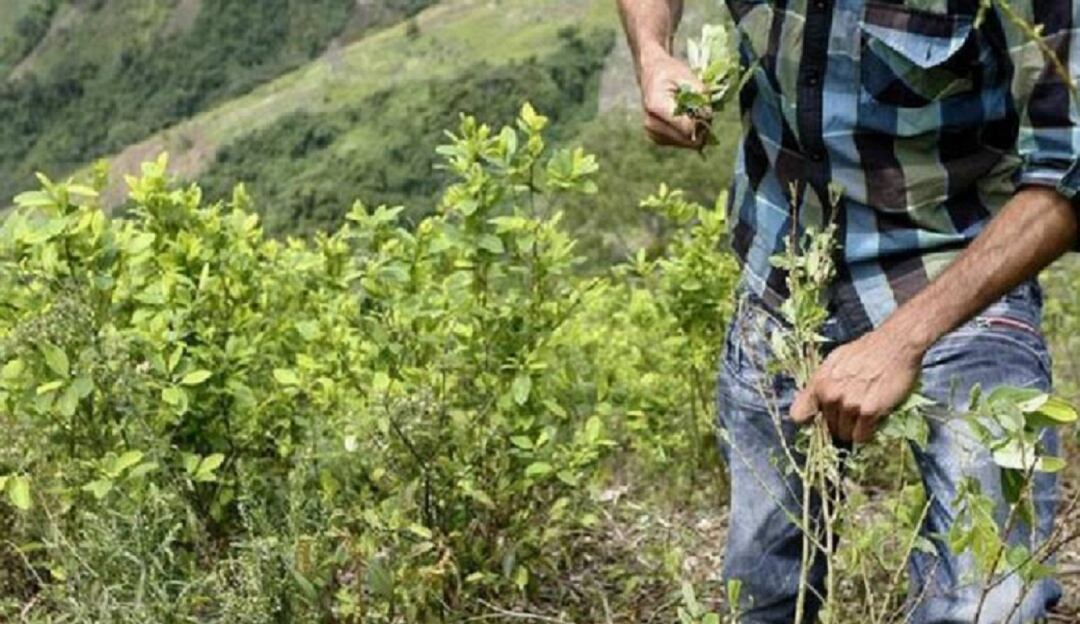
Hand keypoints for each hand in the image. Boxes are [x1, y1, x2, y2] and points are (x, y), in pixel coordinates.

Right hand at [638, 49, 705, 148]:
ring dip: (696, 131)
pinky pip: (681, 142)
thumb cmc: (669, 71)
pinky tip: (685, 117)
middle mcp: (651, 124)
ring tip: (693, 112)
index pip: (687, 128)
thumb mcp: (687, 75)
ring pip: (686, 143)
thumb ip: (700, 95)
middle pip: (687, 139)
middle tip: (703, 111)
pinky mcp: (656, 138)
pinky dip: (688, 132)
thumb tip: (707, 116)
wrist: (651, 73)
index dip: (702, 122)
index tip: (706, 109)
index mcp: (657, 107)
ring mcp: (652, 133)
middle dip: (701, 128)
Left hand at [790, 328, 922, 442]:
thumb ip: (823, 381)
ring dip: (854, 430)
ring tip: (864, 417)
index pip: (799, 415)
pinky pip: (862, 436)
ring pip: (845, 434)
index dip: (809, 421)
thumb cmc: (867, 350)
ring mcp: (849, 404)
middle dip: (839, 424)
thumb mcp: (834, 361)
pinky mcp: (869, 411)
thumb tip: (816, 400)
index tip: (818, 422)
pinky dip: (867, 434)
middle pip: (827, 428)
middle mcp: (830, 395)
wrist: (895, 345)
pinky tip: (873, 422)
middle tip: (852, 414)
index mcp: (819, 382)